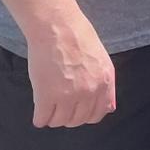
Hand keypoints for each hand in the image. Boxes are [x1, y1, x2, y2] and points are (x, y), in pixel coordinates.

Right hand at [25, 10, 116, 127]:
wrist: (57, 27)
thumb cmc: (78, 38)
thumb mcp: (102, 61)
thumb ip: (106, 86)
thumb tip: (110, 108)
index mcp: (104, 83)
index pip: (98, 114)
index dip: (86, 114)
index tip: (77, 111)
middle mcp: (89, 92)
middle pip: (77, 120)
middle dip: (68, 116)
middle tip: (59, 107)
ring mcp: (68, 95)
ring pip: (59, 121)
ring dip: (53, 118)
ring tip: (48, 107)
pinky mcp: (47, 95)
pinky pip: (42, 119)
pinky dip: (39, 118)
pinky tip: (39, 113)